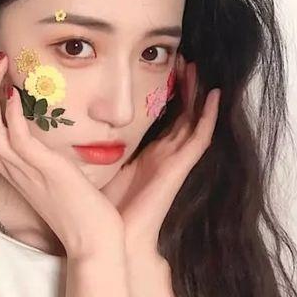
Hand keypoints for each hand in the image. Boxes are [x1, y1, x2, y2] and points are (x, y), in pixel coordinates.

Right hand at [0, 53, 124, 258]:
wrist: (92, 239)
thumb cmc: (74, 206)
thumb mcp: (48, 175)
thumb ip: (36, 155)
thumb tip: (36, 132)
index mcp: (9, 169)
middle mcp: (10, 168)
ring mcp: (25, 169)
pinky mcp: (45, 169)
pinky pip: (19, 140)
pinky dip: (13, 114)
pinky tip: (16, 93)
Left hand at [100, 55, 220, 255]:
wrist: (116, 237)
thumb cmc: (107, 205)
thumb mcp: (103, 165)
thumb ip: (101, 145)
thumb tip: (83, 121)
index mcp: (150, 154)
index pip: (165, 118)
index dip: (169, 94)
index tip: (165, 68)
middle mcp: (166, 155)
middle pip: (181, 114)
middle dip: (184, 88)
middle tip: (183, 59)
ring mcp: (176, 161)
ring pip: (192, 121)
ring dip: (196, 95)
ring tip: (197, 68)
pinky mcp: (180, 169)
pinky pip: (199, 139)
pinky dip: (208, 118)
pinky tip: (213, 96)